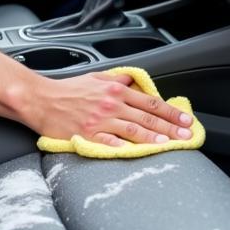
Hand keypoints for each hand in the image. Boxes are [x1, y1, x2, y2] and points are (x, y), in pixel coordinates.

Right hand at [21, 72, 194, 147]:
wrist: (41, 100)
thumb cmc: (67, 90)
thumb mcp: (95, 78)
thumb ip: (117, 79)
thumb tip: (134, 80)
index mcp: (115, 90)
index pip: (150, 102)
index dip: (170, 111)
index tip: (185, 119)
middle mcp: (111, 104)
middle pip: (147, 117)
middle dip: (170, 127)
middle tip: (187, 135)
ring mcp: (101, 121)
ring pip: (134, 130)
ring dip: (155, 138)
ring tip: (171, 144)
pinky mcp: (89, 135)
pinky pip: (112, 142)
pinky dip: (127, 147)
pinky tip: (140, 152)